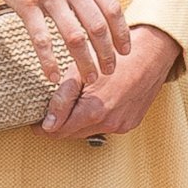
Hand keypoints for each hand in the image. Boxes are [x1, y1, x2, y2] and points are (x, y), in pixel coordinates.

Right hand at [0, 0, 128, 90]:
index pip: (112, 7)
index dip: (121, 33)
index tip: (126, 51)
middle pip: (97, 25)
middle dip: (107, 53)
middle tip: (111, 71)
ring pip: (74, 36)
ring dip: (84, 61)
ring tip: (89, 77)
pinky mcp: (24, 2)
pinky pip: (41, 37)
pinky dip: (48, 60)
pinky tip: (52, 75)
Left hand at [42, 24, 181, 139]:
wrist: (152, 53)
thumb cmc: (114, 56)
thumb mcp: (80, 71)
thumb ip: (62, 99)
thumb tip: (47, 124)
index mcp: (93, 111)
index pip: (57, 132)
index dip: (43, 127)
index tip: (35, 120)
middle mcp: (108, 123)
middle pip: (71, 135)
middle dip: (59, 124)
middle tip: (52, 108)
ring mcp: (121, 125)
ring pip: (87, 131)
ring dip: (77, 121)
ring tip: (75, 101)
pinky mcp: (131, 123)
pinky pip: (105, 127)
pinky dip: (96, 118)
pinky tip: (96, 101)